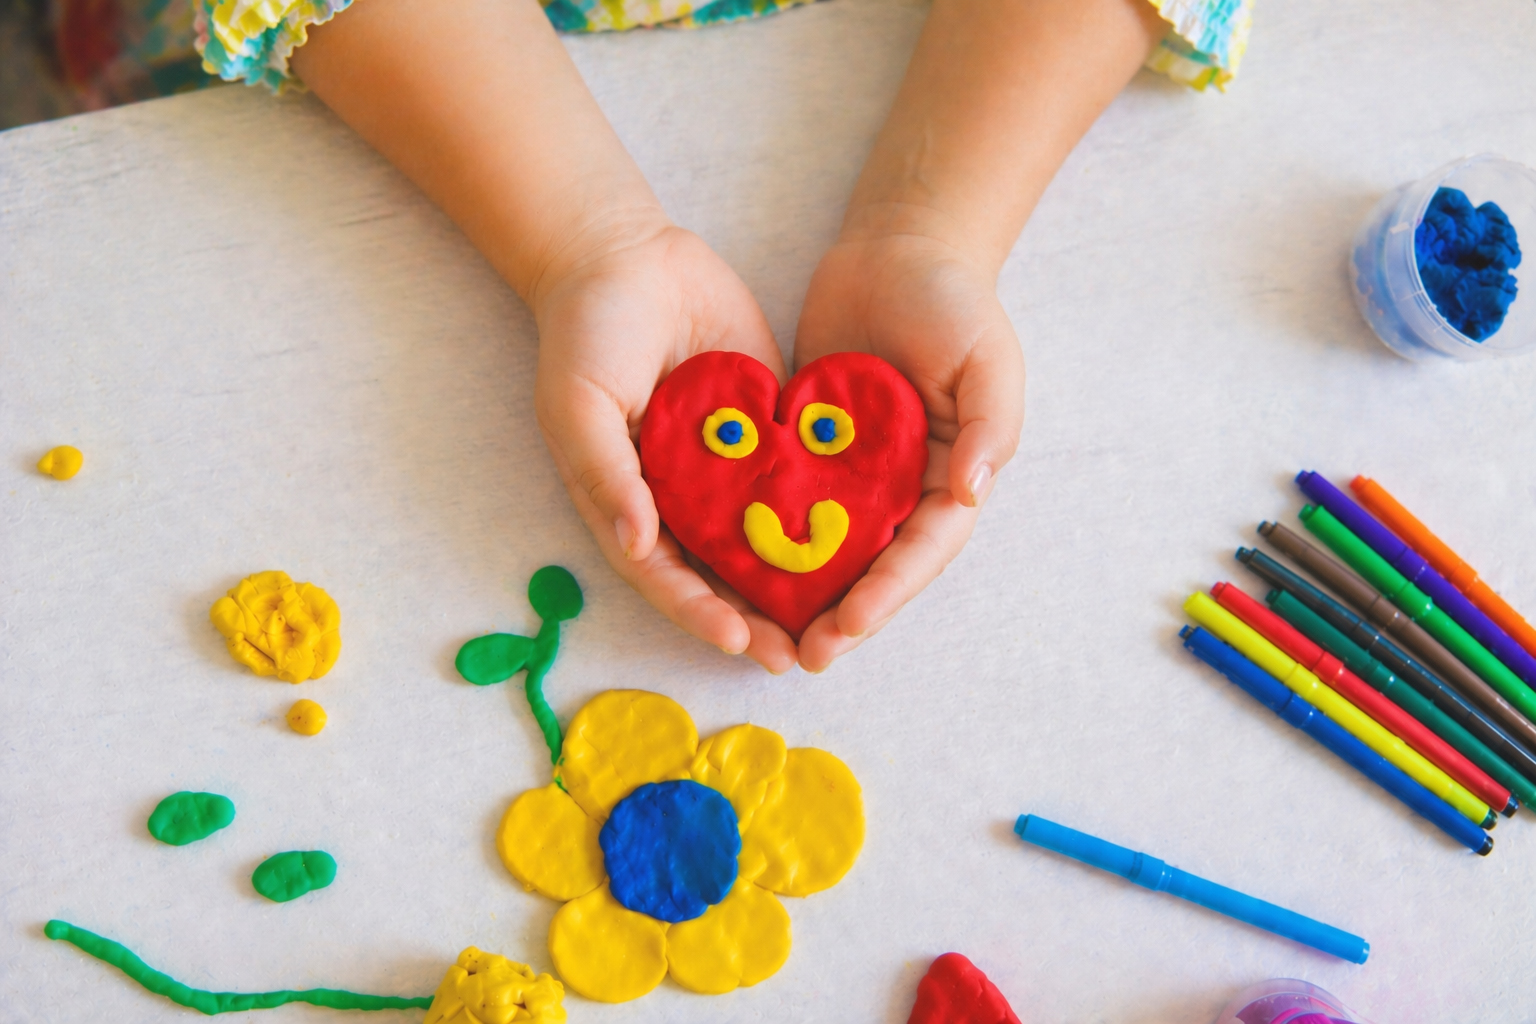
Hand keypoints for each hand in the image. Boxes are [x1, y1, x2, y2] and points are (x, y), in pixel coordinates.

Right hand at [531, 218, 800, 672]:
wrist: (627, 254)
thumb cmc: (587, 332)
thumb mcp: (578, 404)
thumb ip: (606, 475)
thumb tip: (638, 545)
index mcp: (628, 500)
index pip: (665, 572)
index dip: (698, 610)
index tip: (737, 638)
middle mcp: (679, 493)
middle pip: (719, 570)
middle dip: (755, 616)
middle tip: (795, 655)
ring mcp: (724, 462)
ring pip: (761, 534)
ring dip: (793, 578)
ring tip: (834, 617)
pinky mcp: (763, 425)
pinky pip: (792, 474)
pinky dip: (819, 507)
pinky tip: (858, 536)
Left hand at [792, 211, 1025, 670]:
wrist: (895, 249)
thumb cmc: (953, 300)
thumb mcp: (987, 357)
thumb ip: (991, 425)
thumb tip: (973, 493)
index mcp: (951, 476)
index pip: (922, 550)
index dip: (888, 593)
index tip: (849, 626)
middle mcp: (903, 485)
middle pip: (874, 565)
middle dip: (842, 613)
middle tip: (802, 654)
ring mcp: (854, 470)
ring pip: (828, 546)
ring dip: (801, 592)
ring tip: (763, 633)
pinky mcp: (811, 448)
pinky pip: (788, 499)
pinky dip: (765, 533)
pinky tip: (727, 563)